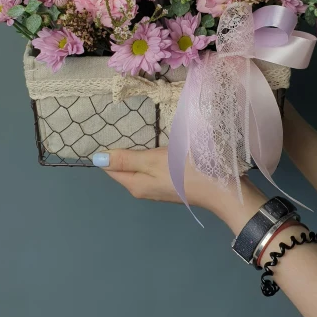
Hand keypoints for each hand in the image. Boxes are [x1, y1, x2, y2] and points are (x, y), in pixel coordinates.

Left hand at [95, 147, 265, 233]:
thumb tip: (95, 159)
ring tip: (134, 132)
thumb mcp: (153, 161)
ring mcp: (158, 188)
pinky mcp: (171, 184)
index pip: (110, 168)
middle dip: (118, 152)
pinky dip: (150, 157)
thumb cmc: (186, 171)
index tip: (103, 131)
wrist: (221, 188)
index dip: (105, 152)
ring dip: (135, 153)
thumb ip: (126, 159)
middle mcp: (143, 189)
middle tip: (117, 126)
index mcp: (135, 184)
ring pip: (139, 168)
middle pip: (124, 168)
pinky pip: (152, 169)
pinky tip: (155, 146)